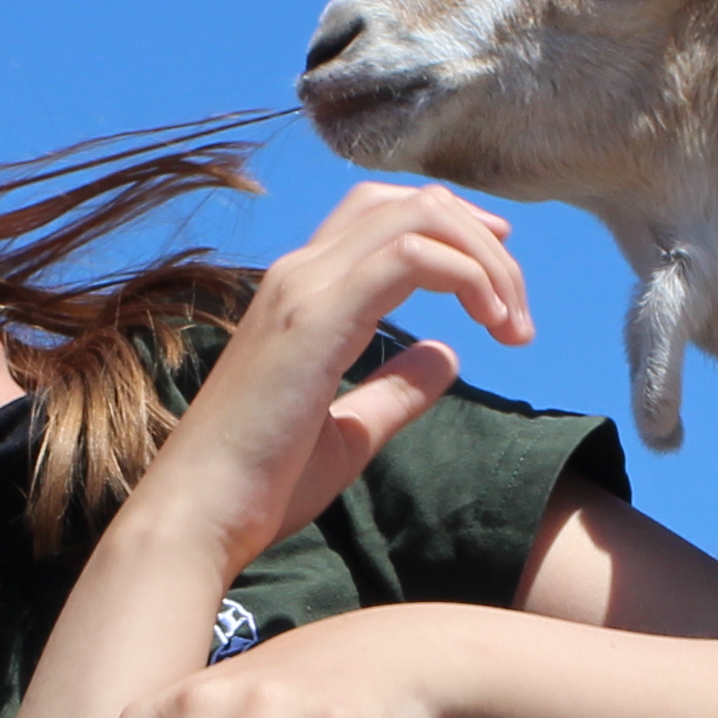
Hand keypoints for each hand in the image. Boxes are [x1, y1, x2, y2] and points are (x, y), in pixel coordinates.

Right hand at [117, 182, 529, 579]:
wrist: (199, 515)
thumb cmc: (260, 487)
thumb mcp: (349, 432)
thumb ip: (395, 390)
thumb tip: (447, 354)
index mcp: (302, 293)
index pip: (383, 215)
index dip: (453, 231)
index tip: (500, 277)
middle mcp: (300, 274)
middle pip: (409, 203)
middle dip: (481, 241)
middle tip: (518, 309)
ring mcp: (304, 288)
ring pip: (417, 218)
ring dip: (484, 260)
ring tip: (513, 324)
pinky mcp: (316, 317)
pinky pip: (411, 257)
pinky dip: (467, 276)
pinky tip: (491, 324)